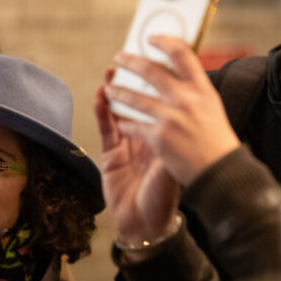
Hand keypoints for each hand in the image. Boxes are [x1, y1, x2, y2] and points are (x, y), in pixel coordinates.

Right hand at [96, 69, 180, 245]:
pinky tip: (100, 96)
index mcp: (169, 133)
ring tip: (112, 69)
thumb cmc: (166, 197)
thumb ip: (173, 143)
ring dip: (117, 89)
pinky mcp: (111, 152)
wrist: (147, 224)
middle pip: (142, 98)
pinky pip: (106, 126)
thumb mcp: (174, 166)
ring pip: (122, 108)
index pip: (166, 100)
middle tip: (131, 56)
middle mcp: (150, 132)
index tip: (161, 58)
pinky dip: (102, 110)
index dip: (163, 79)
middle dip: (136, 77)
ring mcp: (130, 140)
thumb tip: (179, 118)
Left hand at [103, 35, 239, 187]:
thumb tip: (177, 75)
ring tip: (109, 89)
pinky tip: (120, 122)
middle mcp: (186, 99)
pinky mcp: (159, 136)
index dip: (165, 42)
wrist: (219, 172)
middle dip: (130, 61)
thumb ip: (195, 91)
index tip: (151, 39)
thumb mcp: (212, 108)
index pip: (182, 54)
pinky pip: (133, 124)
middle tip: (119, 58)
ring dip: (118, 92)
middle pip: (151, 70)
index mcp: (202, 90)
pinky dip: (125, 123)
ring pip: (134, 97)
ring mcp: (171, 117)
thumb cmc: (216, 142)